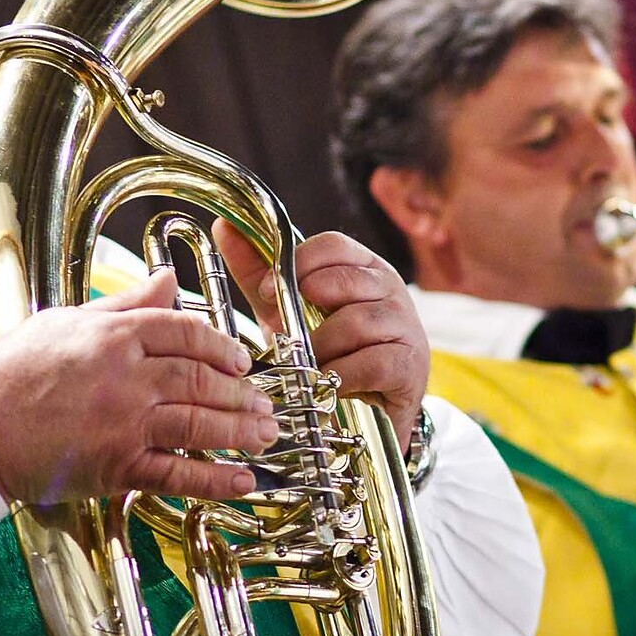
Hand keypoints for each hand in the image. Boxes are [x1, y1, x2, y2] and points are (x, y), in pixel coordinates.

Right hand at [0, 270, 275, 503]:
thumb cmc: (9, 376)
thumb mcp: (65, 322)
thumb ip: (124, 305)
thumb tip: (167, 280)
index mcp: (114, 335)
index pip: (186, 332)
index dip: (222, 345)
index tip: (241, 361)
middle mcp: (125, 375)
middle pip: (202, 378)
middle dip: (241, 393)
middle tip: (264, 403)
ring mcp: (123, 422)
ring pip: (199, 423)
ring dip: (240, 431)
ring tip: (265, 436)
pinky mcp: (115, 465)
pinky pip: (177, 473)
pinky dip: (215, 480)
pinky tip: (242, 481)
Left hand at [213, 223, 428, 443]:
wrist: (370, 408)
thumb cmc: (331, 351)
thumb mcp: (288, 311)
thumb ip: (258, 273)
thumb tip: (225, 226)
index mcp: (362, 268)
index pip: (334, 245)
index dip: (297, 262)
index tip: (266, 291)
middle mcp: (389, 289)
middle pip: (345, 281)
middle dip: (306, 310)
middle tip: (285, 335)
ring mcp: (405, 325)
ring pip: (357, 322)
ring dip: (322, 348)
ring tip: (307, 365)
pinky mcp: (410, 363)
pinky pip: (372, 362)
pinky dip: (343, 375)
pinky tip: (330, 383)